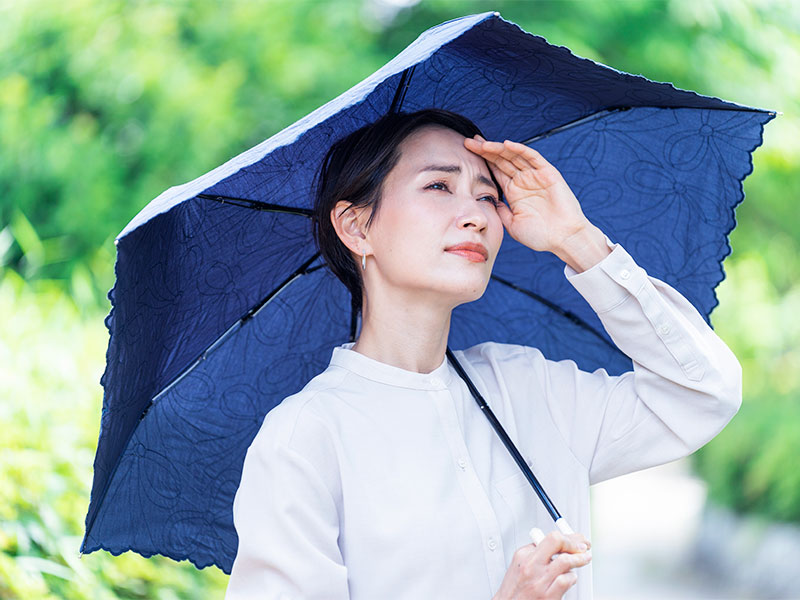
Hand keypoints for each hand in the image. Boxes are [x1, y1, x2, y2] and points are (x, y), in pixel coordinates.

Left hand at [465, 136, 608, 271]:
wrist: (563, 239)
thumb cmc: (540, 235)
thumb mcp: (512, 224)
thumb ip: (500, 211)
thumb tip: (486, 201)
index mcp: (514, 191)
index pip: (495, 170)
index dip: (482, 161)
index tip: (466, 152)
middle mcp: (523, 180)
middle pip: (502, 160)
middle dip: (486, 150)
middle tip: (469, 142)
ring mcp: (536, 175)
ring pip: (514, 156)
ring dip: (499, 148)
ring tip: (483, 143)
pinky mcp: (548, 173)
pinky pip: (533, 158)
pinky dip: (520, 150)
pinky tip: (506, 144)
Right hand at [491, 531, 591, 599]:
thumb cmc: (514, 589)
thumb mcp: (518, 565)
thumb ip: (536, 553)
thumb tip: (556, 544)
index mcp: (524, 555)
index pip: (551, 537)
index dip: (568, 537)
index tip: (576, 539)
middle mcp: (532, 566)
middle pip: (558, 542)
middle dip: (576, 543)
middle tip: (584, 546)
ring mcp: (540, 581)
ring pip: (566, 561)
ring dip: (579, 559)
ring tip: (584, 559)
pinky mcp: (548, 596)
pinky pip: (567, 580)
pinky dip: (572, 577)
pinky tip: (571, 577)